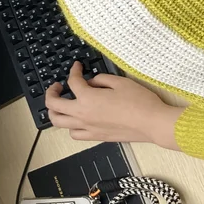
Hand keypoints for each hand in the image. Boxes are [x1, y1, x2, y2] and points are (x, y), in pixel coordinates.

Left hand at [45, 62, 184, 148]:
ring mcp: (88, 128)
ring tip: (61, 105)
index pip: (73, 82)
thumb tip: (92, 82)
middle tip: (57, 86)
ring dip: (55, 112)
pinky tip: (77, 120)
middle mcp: (83, 115)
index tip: (78, 67)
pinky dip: (70, 126)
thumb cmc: (139, 102)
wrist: (152, 123)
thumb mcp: (120, 82)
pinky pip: (74, 134)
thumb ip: (101, 80)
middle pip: (54, 105)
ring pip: (59, 123)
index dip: (74, 71)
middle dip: (51, 93)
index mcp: (88, 98)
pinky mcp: (96, 137)